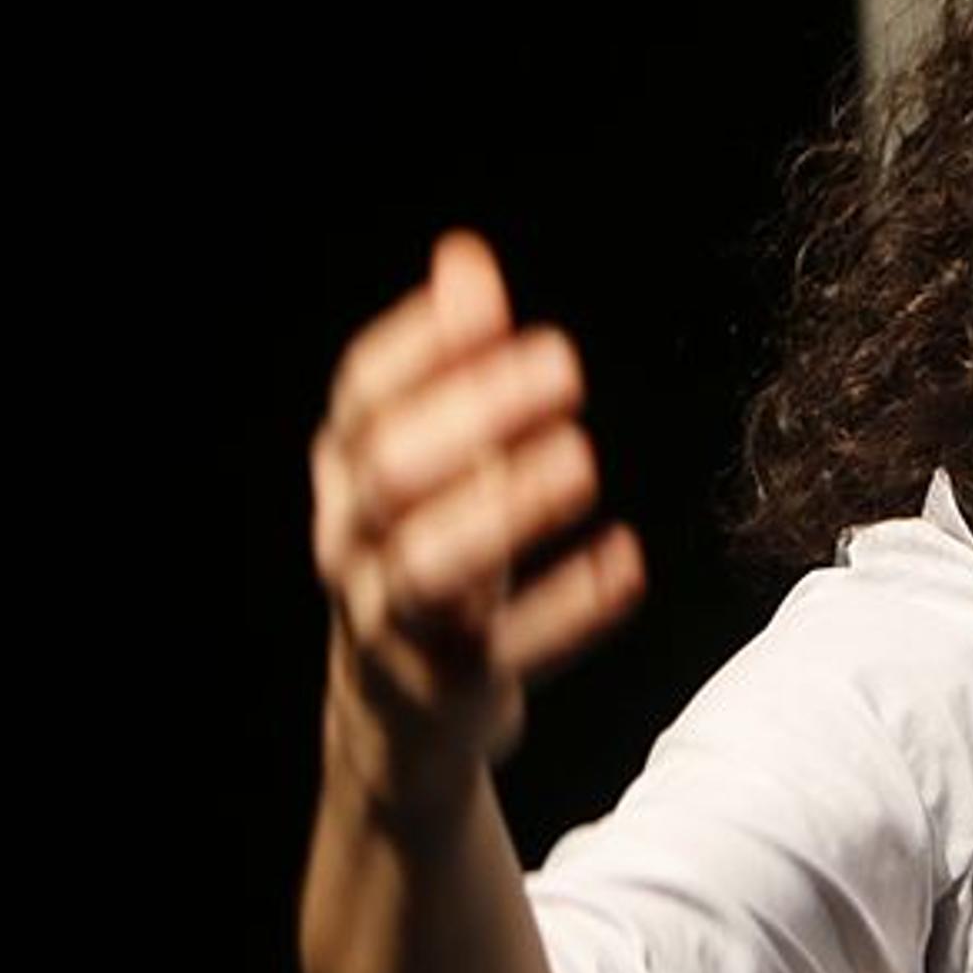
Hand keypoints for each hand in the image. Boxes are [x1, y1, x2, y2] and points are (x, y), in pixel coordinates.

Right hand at [308, 230, 642, 795]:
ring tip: (584, 460)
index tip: (492, 306)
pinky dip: (568, 609)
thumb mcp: (437, 461)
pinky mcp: (446, 684)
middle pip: (391, 467)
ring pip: (429, 561)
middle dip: (473, 413)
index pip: (361, 396)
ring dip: (508, 506)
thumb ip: (452, 364)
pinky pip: (503, 648)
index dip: (421, 346)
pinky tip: (627, 564)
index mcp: (346, 472)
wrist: (406, 715)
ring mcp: (392, 616)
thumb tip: (462, 257)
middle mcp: (353, 539)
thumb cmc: (431, 555)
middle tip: (564, 367)